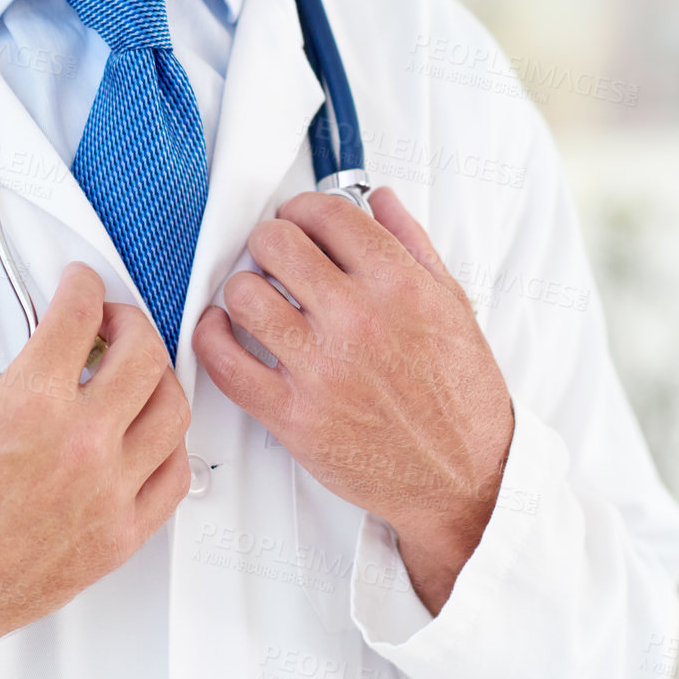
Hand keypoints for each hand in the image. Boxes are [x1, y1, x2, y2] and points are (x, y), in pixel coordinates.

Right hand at [0, 261, 190, 654]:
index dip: (82, 284)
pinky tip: (144, 433)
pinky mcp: (121, 534)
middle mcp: (80, 444)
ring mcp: (108, 492)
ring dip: (158, 379)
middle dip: (129, 321)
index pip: (80, 313)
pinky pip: (175, 476)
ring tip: (133, 373)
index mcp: (31, 405)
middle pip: (144, 353)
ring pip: (172, 410)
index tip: (77, 284)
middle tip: (109, 322)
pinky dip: (169, 446)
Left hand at [191, 186, 513, 612]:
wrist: (465, 478)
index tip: (300, 220)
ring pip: (243, 295)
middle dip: (271, 242)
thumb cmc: (461, 397)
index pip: (325, 213)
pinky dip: (213, 338)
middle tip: (277, 257)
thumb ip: (412, 243)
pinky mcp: (294, 417)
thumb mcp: (452, 304)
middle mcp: (357, 321)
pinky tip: (226, 331)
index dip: (303, 208)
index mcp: (398, 286)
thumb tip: (380, 200)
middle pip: (274, 243)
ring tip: (257, 297)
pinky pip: (225, 363)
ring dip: (244, 288)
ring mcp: (321, 370)